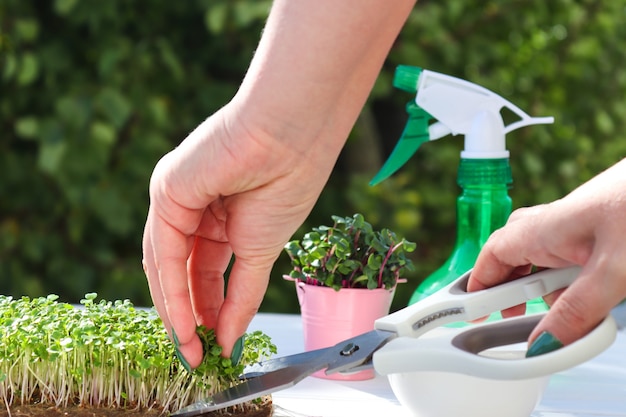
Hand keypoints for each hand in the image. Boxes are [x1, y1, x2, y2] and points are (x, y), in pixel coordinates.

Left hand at [142, 0, 415, 367]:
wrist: (292, 135)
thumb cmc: (289, 178)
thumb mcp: (262, 249)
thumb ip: (242, 293)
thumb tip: (232, 336)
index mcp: (217, 217)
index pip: (201, 272)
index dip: (206, 311)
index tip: (214, 346)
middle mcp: (192, 209)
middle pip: (180, 273)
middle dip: (187, 316)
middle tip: (196, 354)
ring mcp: (176, 198)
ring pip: (166, 266)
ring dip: (177, 311)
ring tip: (191, 347)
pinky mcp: (167, 190)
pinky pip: (166, 251)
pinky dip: (173, 290)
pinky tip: (186, 321)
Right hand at [469, 158, 625, 346]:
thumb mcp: (615, 272)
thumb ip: (577, 311)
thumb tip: (544, 343)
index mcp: (544, 227)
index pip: (492, 255)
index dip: (477, 282)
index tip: (470, 310)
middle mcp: (554, 223)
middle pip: (515, 258)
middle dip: (515, 289)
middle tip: (522, 318)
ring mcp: (579, 226)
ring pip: (548, 261)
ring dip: (553, 288)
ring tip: (580, 309)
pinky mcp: (601, 230)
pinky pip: (574, 260)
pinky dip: (579, 282)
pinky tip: (603, 292)